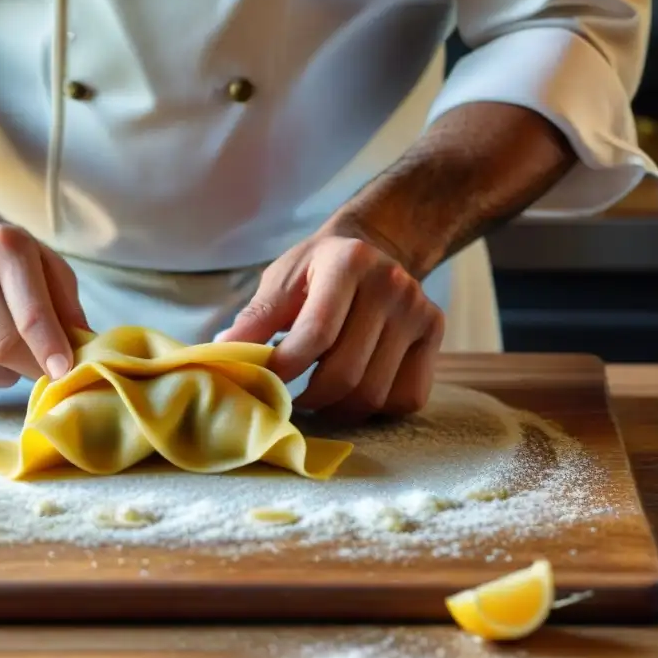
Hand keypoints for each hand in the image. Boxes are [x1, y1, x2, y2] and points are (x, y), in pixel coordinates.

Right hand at [0, 215, 88, 393]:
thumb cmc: (7, 263)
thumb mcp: (47, 265)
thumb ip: (68, 305)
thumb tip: (81, 348)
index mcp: (3, 245)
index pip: (30, 313)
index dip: (50, 349)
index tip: (64, 372)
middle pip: (4, 347)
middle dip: (33, 367)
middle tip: (45, 368)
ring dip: (9, 373)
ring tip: (7, 349)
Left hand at [216, 232, 443, 422]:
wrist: (374, 248)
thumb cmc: (316, 269)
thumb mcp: (281, 279)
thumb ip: (255, 318)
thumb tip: (221, 354)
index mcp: (348, 263)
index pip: (316, 333)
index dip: (285, 368)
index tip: (263, 384)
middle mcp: (391, 285)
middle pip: (347, 372)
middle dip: (309, 398)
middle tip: (289, 401)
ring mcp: (419, 310)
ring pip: (376, 393)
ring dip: (339, 408)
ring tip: (317, 397)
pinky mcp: (435, 333)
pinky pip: (407, 396)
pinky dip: (376, 409)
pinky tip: (353, 393)